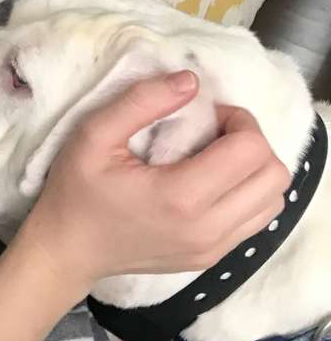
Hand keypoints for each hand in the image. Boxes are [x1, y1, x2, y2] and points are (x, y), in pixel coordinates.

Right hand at [22, 72, 289, 283]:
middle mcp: (208, 228)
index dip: (237, 119)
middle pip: (274, 175)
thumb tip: (191, 82)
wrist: (67, 249)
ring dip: (253, 168)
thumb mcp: (95, 133)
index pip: (251, 150)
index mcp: (180, 196)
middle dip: (250, 141)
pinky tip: (209, 181)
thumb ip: (142, 101)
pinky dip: (246, 192)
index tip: (205, 114)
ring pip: (273, 200)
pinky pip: (256, 219)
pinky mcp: (211, 259)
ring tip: (213, 157)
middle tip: (212, 132)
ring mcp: (213, 249)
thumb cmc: (76, 188)